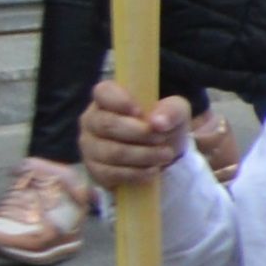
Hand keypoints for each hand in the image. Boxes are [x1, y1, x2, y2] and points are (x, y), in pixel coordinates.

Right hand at [75, 78, 191, 196]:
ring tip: (165, 155)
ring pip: (111, 152)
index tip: (140, 112)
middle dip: (139, 134)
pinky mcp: (94, 169)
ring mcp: (89, 145)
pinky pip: (110, 173)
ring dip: (143, 155)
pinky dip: (136, 173)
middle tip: (162, 139)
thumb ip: (171, 111)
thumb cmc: (163, 126)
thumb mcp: (176, 113)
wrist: (163, 155)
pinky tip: (153, 170)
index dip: (120, 101)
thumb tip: (158, 122)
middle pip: (107, 125)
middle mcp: (92, 120)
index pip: (103, 92)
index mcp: (108, 98)